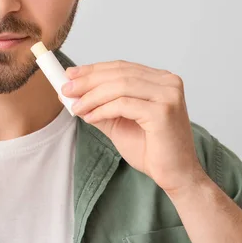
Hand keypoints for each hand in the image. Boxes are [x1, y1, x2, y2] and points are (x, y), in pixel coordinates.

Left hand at [62, 60, 205, 192]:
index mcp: (160, 79)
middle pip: (119, 73)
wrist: (175, 175)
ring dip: (92, 96)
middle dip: (88, 81)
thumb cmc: (150, 148)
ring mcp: (168, 95)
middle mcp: (167, 82)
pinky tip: (90, 118)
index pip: (121, 67)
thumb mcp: (118, 121)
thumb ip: (99, 104)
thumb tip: (72, 91)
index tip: (70, 74)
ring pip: (119, 86)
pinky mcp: (163, 111)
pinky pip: (123, 104)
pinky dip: (102, 110)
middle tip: (66, 89)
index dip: (93, 69)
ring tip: (76, 108)